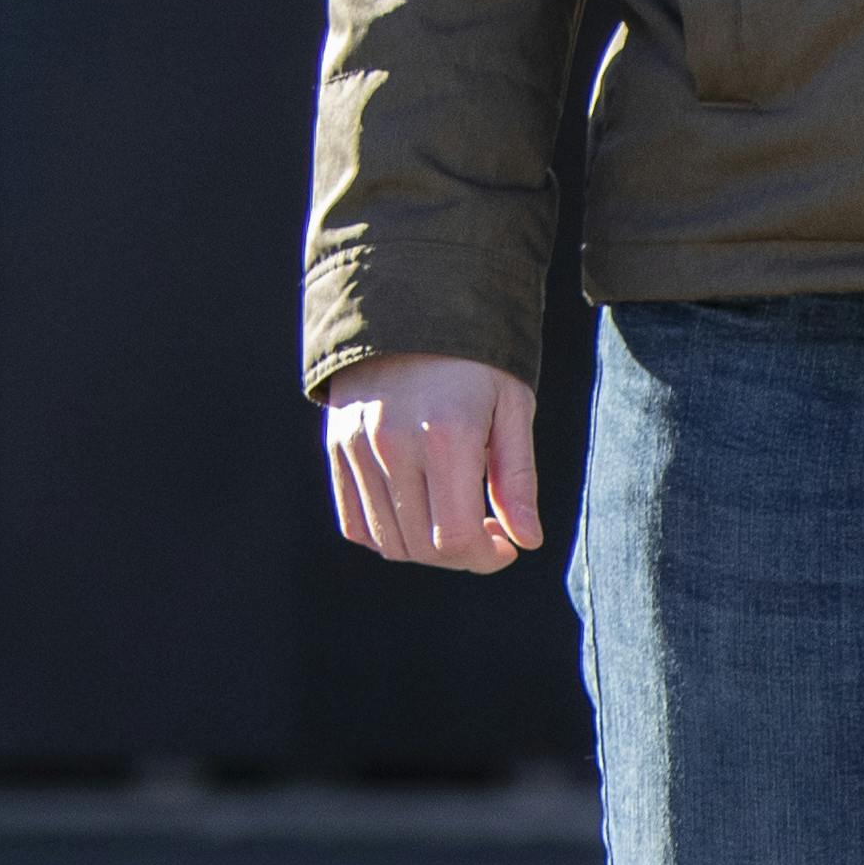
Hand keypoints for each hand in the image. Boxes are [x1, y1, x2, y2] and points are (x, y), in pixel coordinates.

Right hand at [322, 354, 541, 572]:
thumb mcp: (513, 408)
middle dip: (461, 558)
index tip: (506, 546)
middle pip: (420, 546)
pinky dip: (386, 536)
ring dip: (425, 551)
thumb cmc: (476, 360)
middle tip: (486, 537)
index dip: (485, 559)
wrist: (410, 305)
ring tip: (454, 525)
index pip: (455, 537)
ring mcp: (357, 446)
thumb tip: (527, 541)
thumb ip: (517, 479)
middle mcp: (393, 444)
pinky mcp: (336, 445)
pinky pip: (353, 521)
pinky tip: (417, 519)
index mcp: (446, 436)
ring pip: (386, 540)